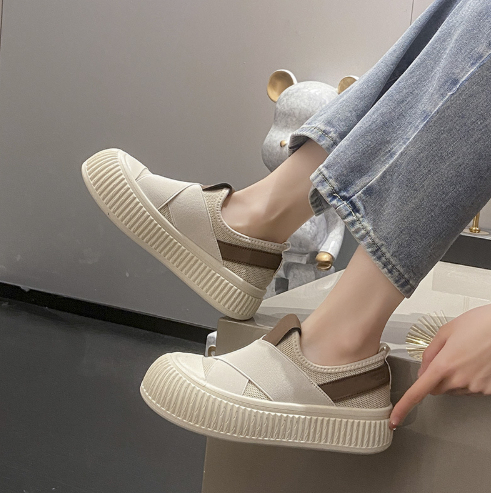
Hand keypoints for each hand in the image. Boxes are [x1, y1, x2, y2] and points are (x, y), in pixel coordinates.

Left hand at [390, 304, 490, 429]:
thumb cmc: (480, 324)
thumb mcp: (447, 332)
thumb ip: (430, 352)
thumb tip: (423, 370)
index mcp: (444, 364)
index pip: (418, 392)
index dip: (404, 407)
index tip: (395, 419)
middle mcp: (459, 379)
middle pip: (436, 389)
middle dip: (435, 378)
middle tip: (446, 359)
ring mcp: (476, 387)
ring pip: (455, 389)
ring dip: (454, 378)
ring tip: (467, 356)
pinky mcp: (489, 390)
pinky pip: (472, 389)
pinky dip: (471, 379)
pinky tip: (478, 363)